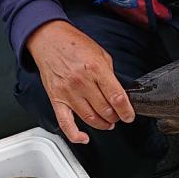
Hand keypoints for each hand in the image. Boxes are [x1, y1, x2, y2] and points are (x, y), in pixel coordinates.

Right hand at [26, 21, 135, 144]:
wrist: (49, 39)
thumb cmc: (74, 44)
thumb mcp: (100, 54)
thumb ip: (110, 75)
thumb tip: (118, 93)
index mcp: (96, 69)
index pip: (116, 97)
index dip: (126, 111)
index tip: (129, 116)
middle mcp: (82, 82)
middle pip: (105, 111)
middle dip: (115, 117)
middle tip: (118, 116)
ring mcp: (68, 92)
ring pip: (90, 118)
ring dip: (102, 124)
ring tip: (107, 123)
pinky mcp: (56, 99)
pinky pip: (66, 123)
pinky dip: (75, 135)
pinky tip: (84, 138)